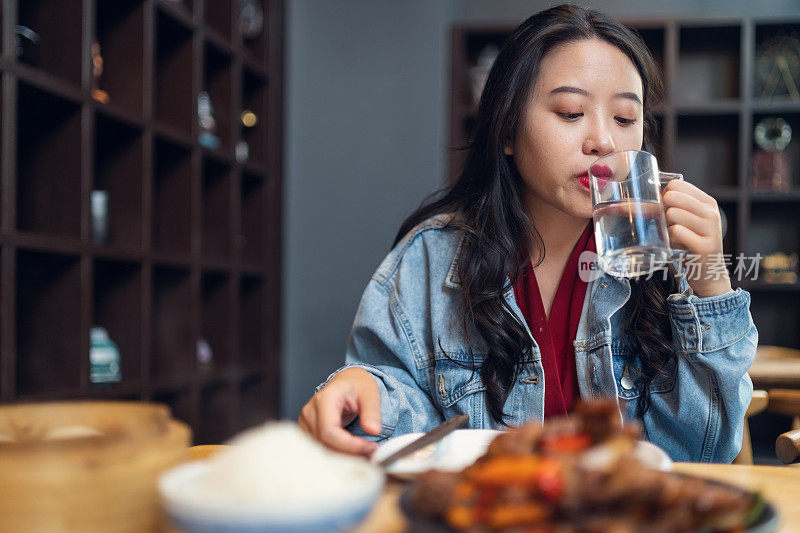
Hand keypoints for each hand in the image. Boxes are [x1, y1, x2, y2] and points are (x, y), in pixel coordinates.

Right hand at [298, 367, 381, 455]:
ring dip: (344, 457)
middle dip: (350, 453)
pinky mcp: (308, 432)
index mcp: (324, 399)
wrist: (347, 383)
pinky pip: (321, 450)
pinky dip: (338, 455)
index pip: (329, 431)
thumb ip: (372, 411)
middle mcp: (310, 412)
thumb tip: (373, 430)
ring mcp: (306, 423)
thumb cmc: (356, 385)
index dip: (350, 445)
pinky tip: (352, 452)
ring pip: (322, 450)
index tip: (370, 447)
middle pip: (324, 444)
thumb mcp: (370, 393)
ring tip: (364, 452)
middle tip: (371, 453)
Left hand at [662, 179, 731, 296]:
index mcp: (707, 202)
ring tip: (675, 238)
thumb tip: (620, 206)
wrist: (708, 273)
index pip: (676, 185)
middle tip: (669, 225)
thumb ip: (661, 210)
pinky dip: (670, 239)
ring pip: (672, 214)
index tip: (665, 210)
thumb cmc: (689, 244)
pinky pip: (676, 232)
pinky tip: (677, 246)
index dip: (662, 196)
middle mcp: (711, 212)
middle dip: (662, 210)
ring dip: (666, 228)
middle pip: (672, 196)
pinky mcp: (705, 246)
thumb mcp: (683, 222)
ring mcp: (711, 228)